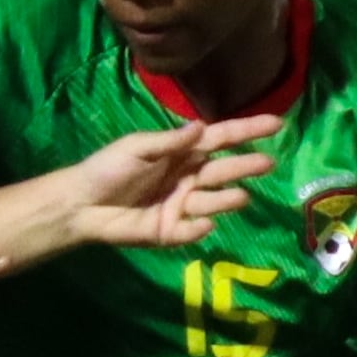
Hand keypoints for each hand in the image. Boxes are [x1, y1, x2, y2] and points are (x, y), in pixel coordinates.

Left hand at [63, 119, 272, 248]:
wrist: (81, 204)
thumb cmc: (108, 168)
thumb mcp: (137, 147)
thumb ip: (170, 141)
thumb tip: (201, 127)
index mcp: (182, 152)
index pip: (221, 139)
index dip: (247, 132)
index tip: (276, 124)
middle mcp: (188, 177)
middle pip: (224, 170)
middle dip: (247, 166)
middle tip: (269, 164)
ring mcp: (182, 205)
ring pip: (213, 201)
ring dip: (228, 199)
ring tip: (242, 196)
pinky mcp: (171, 231)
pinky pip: (191, 230)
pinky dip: (199, 228)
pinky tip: (204, 223)